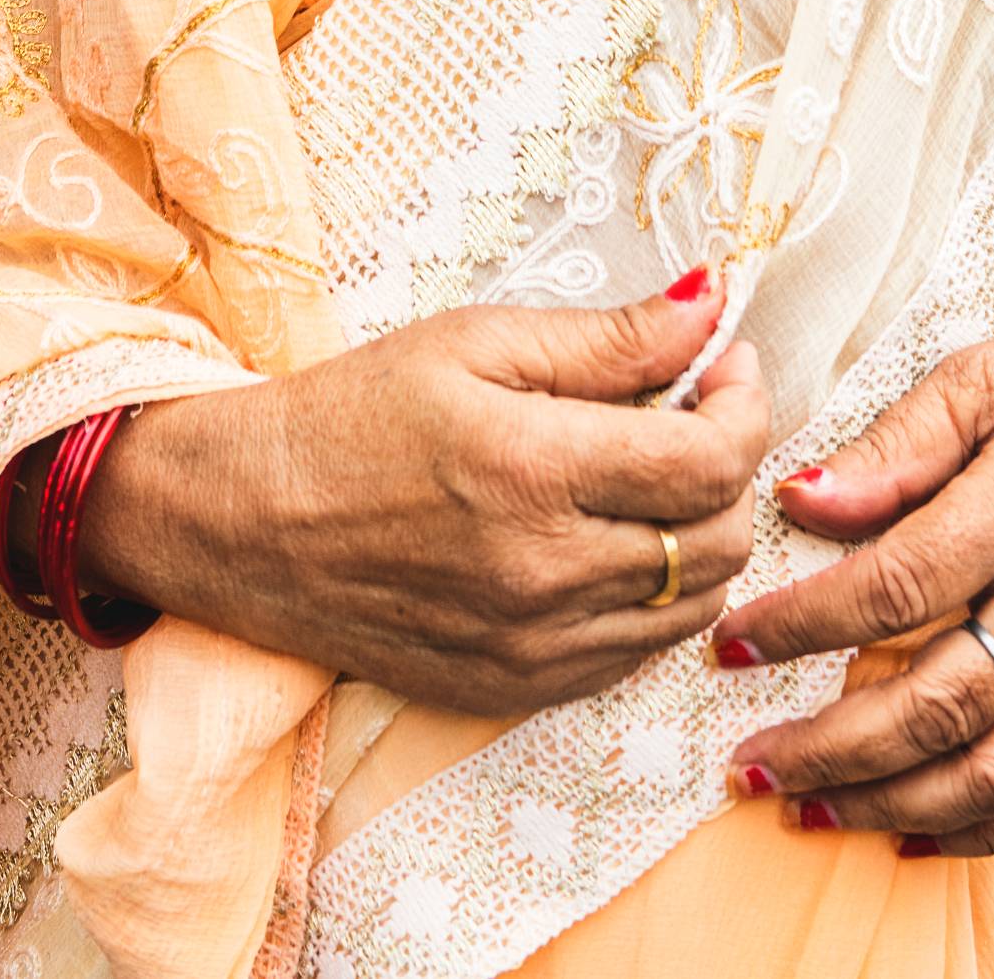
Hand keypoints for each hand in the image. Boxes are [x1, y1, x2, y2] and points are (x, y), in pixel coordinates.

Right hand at [82, 274, 769, 719]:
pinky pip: (635, 653)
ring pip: (690, 606)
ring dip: (699, 534)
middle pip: (717, 538)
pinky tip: (609, 539)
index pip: (711, 462)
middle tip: (692, 411)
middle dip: (729, 465)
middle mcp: (543, 575)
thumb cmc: (353, 412)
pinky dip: (651, 595)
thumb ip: (606, 336)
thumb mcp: (473, 341)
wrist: (247, 521)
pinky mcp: (516, 691)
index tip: (726, 363)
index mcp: (532, 472)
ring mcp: (532, 647)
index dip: (746, 404)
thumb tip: (713, 302)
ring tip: (651, 474)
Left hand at [714, 306, 993, 855]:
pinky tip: (922, 831)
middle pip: (941, 705)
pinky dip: (993, 831)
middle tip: (749, 762)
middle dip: (831, 748)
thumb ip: (900, 439)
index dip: (803, 625)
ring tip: (812, 809)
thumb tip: (803, 500)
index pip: (897, 585)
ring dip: (895, 805)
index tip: (731, 643)